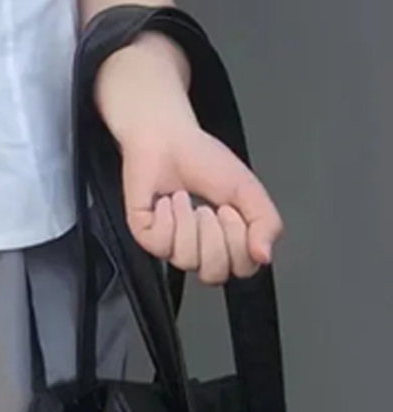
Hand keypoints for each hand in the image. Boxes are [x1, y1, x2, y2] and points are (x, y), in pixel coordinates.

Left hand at [121, 123, 282, 283]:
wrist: (167, 137)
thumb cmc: (204, 159)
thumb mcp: (248, 190)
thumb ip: (266, 224)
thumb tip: (264, 255)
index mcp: (228, 242)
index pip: (242, 270)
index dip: (240, 243)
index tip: (233, 210)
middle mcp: (199, 248)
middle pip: (214, 274)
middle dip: (215, 236)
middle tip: (211, 207)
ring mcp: (171, 244)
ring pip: (186, 260)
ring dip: (189, 222)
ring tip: (185, 198)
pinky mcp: (146, 234)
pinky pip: (160, 245)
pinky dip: (166, 219)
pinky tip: (166, 200)